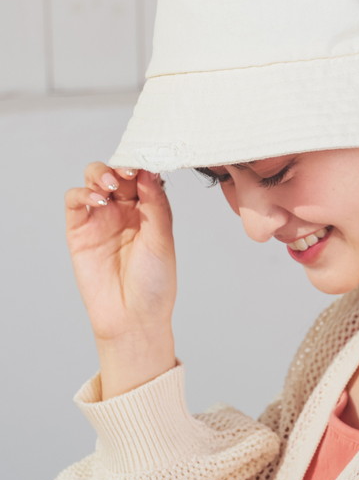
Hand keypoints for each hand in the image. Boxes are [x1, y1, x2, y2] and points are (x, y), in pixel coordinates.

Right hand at [65, 163, 176, 394]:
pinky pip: (75, 201)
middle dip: (121, 167)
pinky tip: (98, 202)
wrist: (133, 316)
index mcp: (149, 210)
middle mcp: (125, 211)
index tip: (147, 163)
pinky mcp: (79, 230)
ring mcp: (101, 219)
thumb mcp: (162, 239)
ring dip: (101, 174)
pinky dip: (83, 194)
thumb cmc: (154, 282)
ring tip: (111, 187)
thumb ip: (156, 204)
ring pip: (93, 180)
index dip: (143, 166)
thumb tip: (149, 171)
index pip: (142, 176)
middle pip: (117, 173)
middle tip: (127, 174)